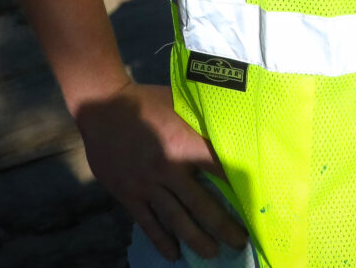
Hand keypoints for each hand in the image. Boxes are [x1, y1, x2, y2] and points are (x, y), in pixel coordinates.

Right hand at [74, 82, 248, 260]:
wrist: (102, 107)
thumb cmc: (146, 102)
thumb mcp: (178, 103)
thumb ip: (199, 121)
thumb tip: (227, 128)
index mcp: (183, 143)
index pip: (217, 169)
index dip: (236, 186)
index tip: (253, 201)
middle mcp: (168, 168)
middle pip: (200, 203)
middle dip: (222, 225)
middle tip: (239, 242)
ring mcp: (146, 185)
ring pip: (176, 219)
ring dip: (196, 239)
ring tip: (212, 253)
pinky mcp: (128, 194)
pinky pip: (148, 223)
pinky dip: (161, 240)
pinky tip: (173, 254)